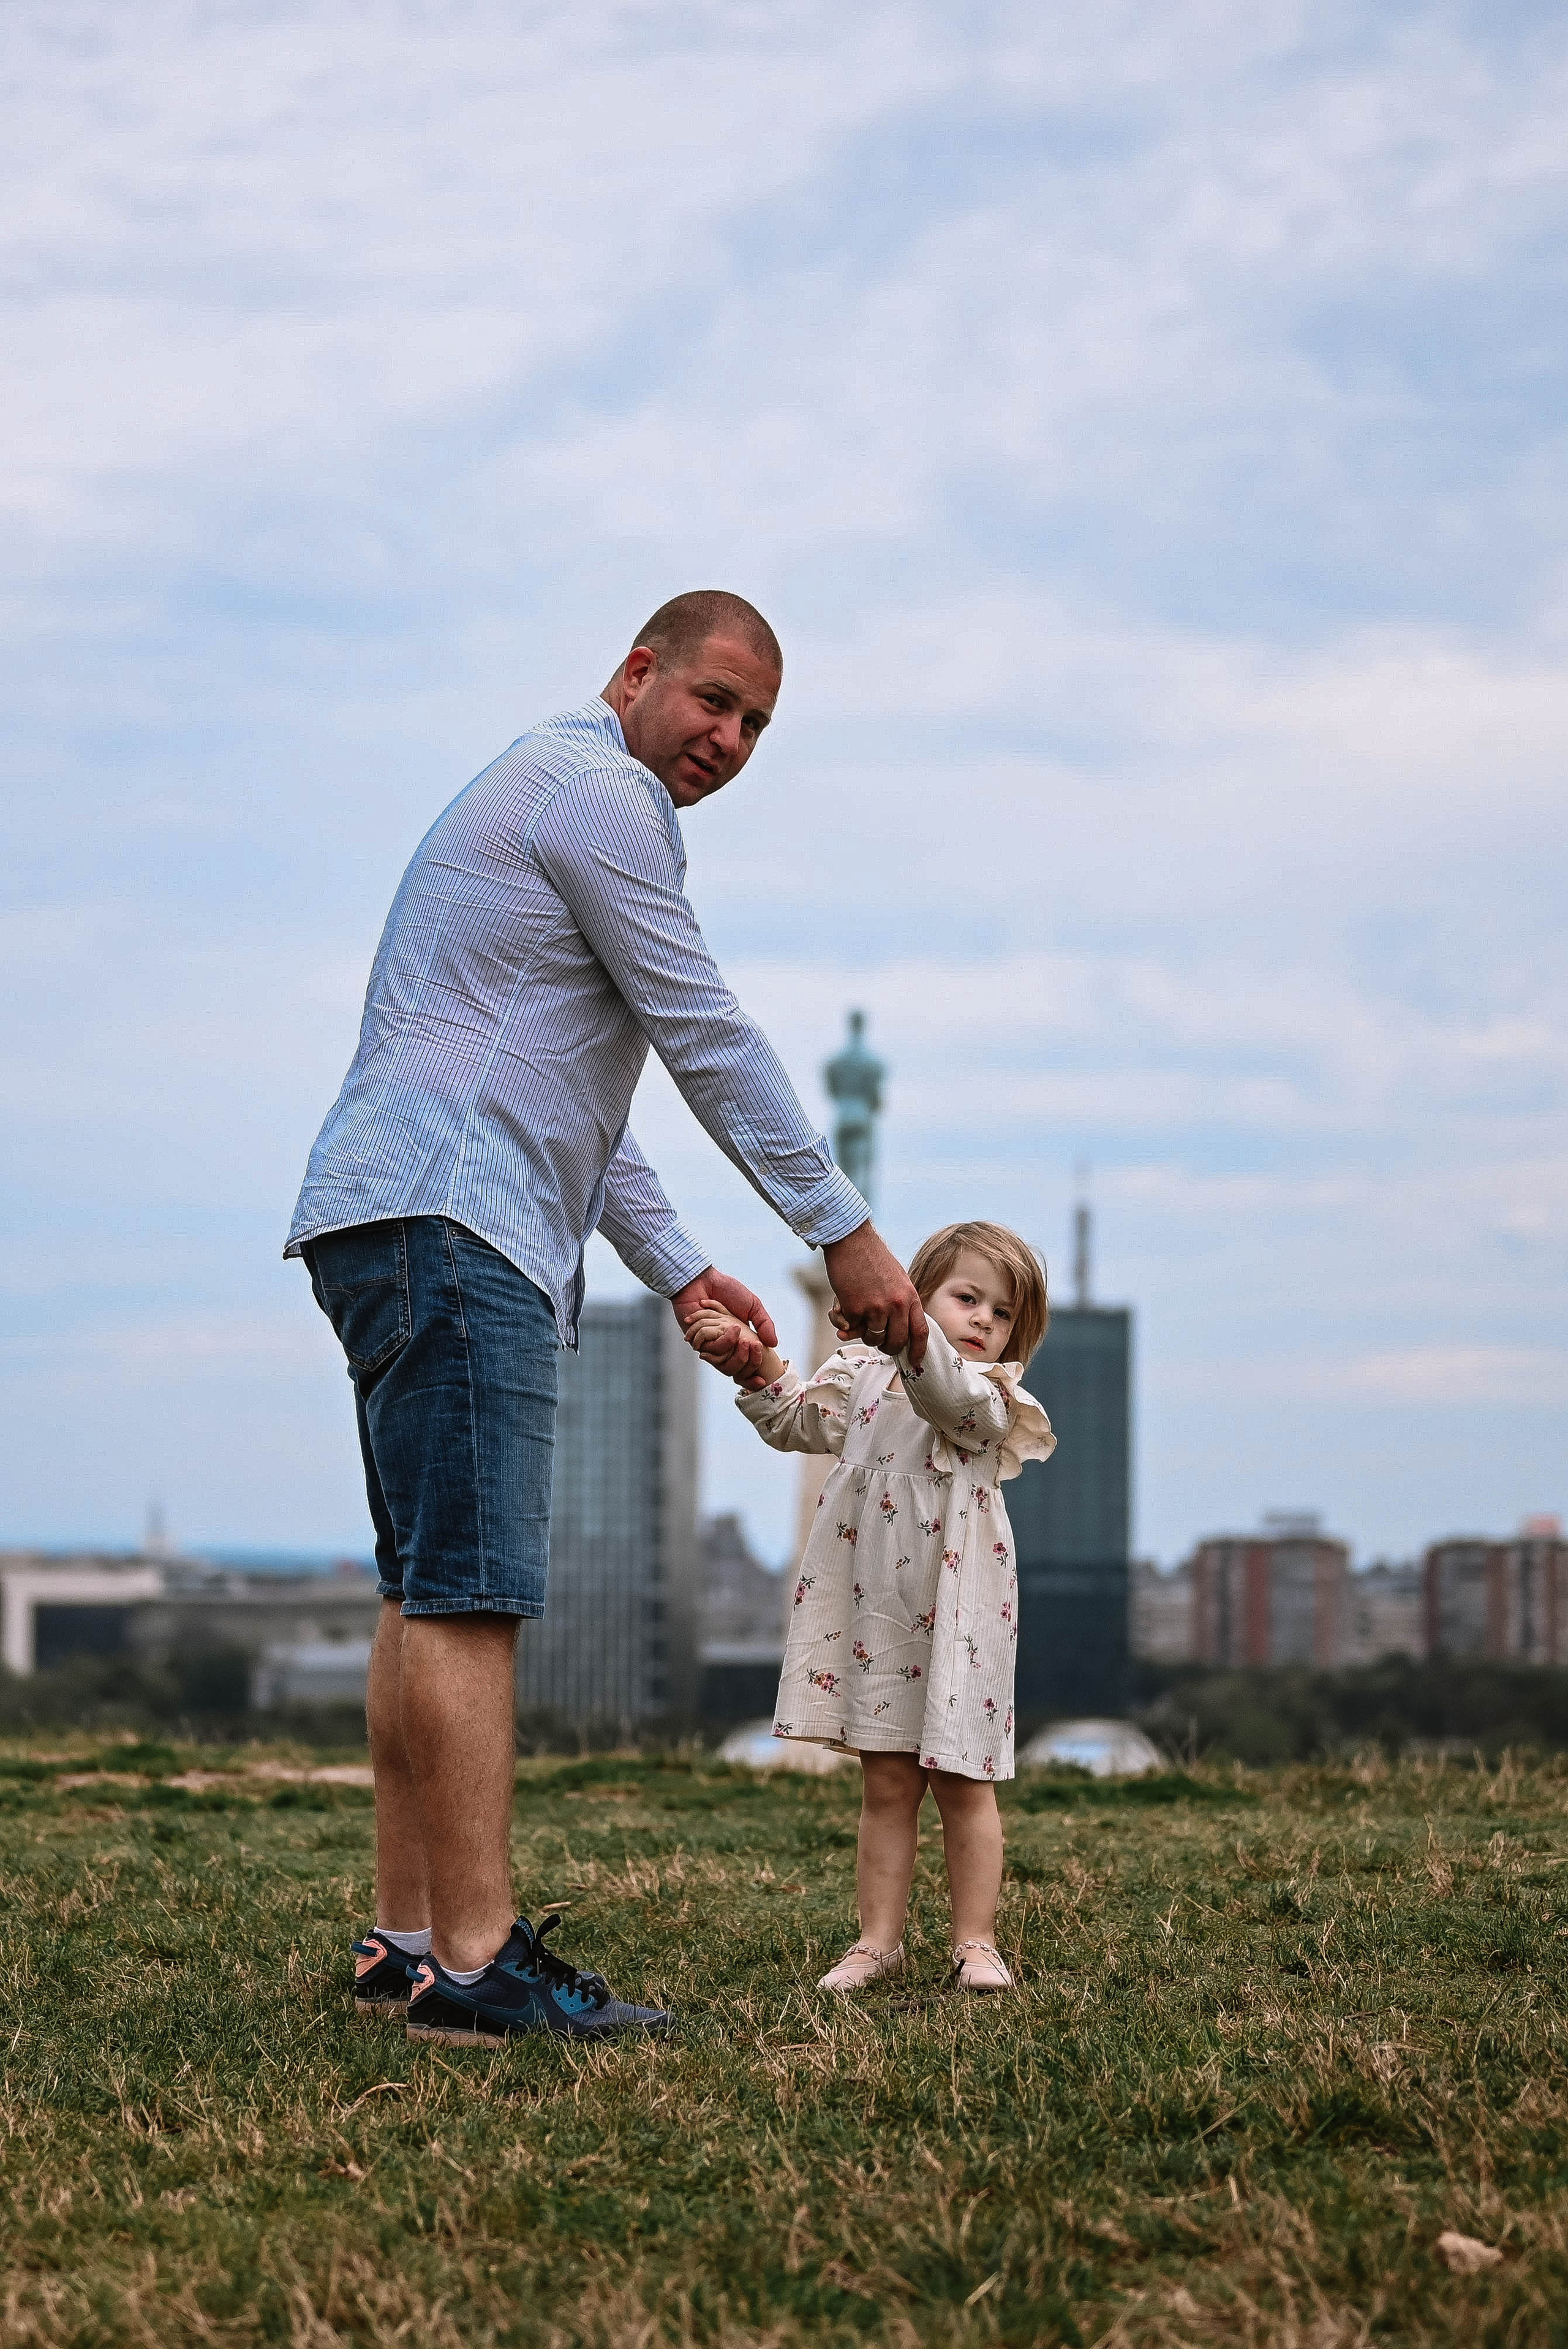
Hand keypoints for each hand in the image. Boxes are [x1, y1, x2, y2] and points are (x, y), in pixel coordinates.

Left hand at [670, 1267, 776, 1379]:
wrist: (702, 1281)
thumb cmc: (728, 1290)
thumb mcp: (753, 1305)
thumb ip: (764, 1323)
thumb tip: (773, 1344)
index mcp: (738, 1340)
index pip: (745, 1364)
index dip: (752, 1376)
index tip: (760, 1381)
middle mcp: (723, 1345)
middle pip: (733, 1368)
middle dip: (743, 1360)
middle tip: (751, 1345)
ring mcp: (709, 1343)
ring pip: (720, 1358)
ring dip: (729, 1342)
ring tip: (735, 1326)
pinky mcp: (695, 1338)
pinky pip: (707, 1346)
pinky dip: (715, 1335)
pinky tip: (718, 1321)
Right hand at [823, 1221, 927, 1365]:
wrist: (851, 1240)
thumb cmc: (872, 1258)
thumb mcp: (897, 1280)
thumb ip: (898, 1305)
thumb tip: (888, 1331)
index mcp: (910, 1296)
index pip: (920, 1331)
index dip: (918, 1350)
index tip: (915, 1362)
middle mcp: (896, 1305)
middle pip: (896, 1341)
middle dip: (886, 1347)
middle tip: (877, 1341)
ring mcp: (876, 1308)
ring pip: (872, 1338)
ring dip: (863, 1333)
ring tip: (857, 1316)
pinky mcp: (854, 1308)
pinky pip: (850, 1328)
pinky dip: (844, 1320)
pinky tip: (841, 1304)